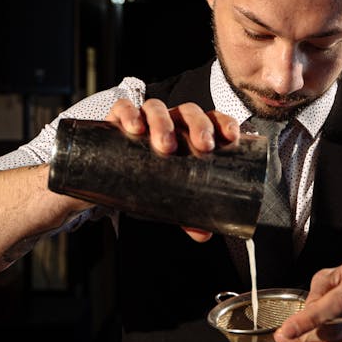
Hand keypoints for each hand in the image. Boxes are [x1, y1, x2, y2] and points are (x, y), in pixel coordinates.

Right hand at [105, 98, 240, 241]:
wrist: (111, 178)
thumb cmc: (150, 180)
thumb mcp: (170, 198)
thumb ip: (187, 214)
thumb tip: (203, 234)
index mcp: (190, 133)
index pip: (213, 120)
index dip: (224, 123)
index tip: (231, 137)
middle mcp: (171, 122)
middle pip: (188, 112)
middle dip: (198, 125)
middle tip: (202, 146)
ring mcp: (145, 118)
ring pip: (157, 108)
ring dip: (164, 122)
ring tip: (166, 146)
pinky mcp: (118, 119)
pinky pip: (123, 108)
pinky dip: (130, 114)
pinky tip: (134, 128)